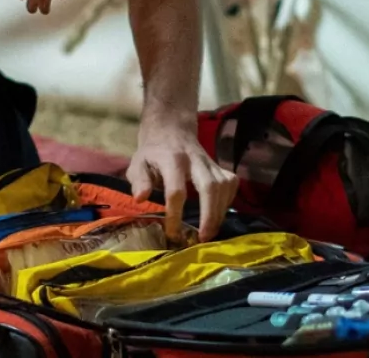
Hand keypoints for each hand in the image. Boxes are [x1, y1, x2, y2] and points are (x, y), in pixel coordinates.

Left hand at [126, 124, 238, 242]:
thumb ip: (139, 180)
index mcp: (171, 160)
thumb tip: (140, 198)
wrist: (170, 130)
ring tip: (209, 232)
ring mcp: (210, 162)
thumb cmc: (152, 153)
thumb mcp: (137, 163)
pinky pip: (231, 184)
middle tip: (203, 238)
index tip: (172, 233)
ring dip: (219, 212)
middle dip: (209, 215)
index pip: (176, 190)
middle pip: (209, 186)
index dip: (175, 214)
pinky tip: (218, 214)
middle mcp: (195, 160)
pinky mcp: (220, 165)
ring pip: (223, 186)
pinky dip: (227, 201)